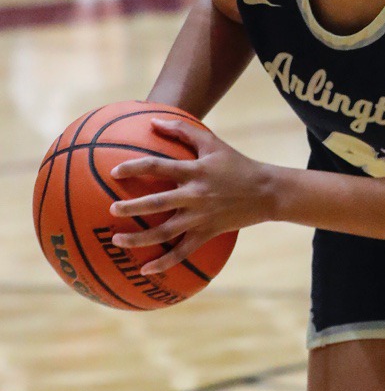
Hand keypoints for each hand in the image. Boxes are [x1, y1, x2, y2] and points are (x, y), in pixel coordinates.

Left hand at [108, 118, 274, 273]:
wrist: (267, 191)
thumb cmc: (238, 164)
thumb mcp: (213, 143)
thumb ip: (183, 130)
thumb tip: (153, 120)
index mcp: (195, 171)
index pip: (158, 167)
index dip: (134, 168)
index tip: (114, 172)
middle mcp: (195, 195)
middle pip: (157, 203)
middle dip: (131, 207)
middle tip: (112, 209)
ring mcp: (201, 217)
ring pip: (165, 232)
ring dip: (138, 238)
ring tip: (116, 240)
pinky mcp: (207, 233)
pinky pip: (183, 251)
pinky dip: (164, 263)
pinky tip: (145, 270)